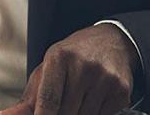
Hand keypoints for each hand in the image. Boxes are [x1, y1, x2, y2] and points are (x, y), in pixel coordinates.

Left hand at [2, 24, 138, 114]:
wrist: (110, 42)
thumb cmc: (73, 57)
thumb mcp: (47, 70)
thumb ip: (28, 98)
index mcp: (59, 58)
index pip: (49, 98)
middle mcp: (83, 66)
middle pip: (67, 112)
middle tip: (61, 106)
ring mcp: (104, 78)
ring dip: (78, 114)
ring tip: (77, 100)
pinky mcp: (121, 90)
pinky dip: (95, 114)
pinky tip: (93, 99)